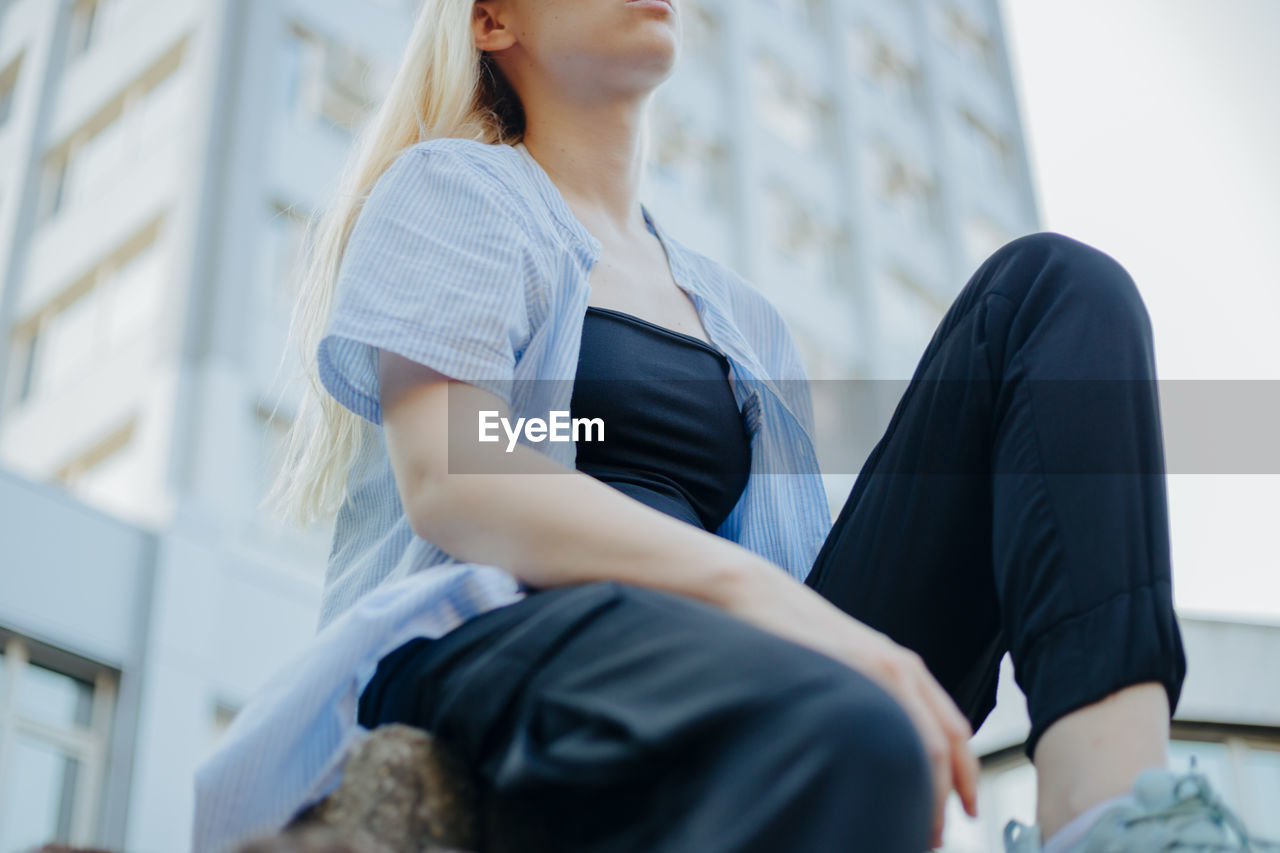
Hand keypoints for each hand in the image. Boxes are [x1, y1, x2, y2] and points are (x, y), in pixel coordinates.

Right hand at [720, 561, 979, 847]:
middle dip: (947, 797)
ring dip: (925, 794)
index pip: (953, 730)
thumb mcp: (847, 663)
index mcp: (903, 666)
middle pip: (945, 745)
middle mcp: (900, 667)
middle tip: (934, 836)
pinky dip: (893, 771)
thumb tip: (879, 743)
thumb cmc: (795, 633)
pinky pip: (886, 732)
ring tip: (913, 829)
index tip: (967, 808)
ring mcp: (877, 669)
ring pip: (923, 745)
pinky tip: (877, 795)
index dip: (966, 775)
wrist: (758, 595)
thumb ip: (872, 694)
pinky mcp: (850, 672)